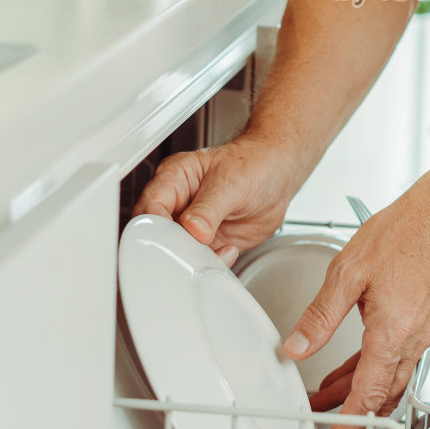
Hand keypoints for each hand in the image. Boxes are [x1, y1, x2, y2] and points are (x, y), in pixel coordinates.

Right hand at [133, 134, 296, 260]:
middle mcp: (178, 203)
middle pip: (157, 234)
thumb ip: (209, 208)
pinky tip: (227, 252)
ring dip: (194, 259)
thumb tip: (192, 230)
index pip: (151, 207)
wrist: (278, 175)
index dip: (156, 227)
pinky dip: (211, 264)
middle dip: (173, 249)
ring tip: (215, 253)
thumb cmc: (253, 164)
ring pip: (177, 252)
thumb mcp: (231, 182)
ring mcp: (191, 225)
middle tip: (193, 253)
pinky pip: (200, 261)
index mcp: (174, 179)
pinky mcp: (207, 242)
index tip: (172, 241)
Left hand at [285, 188, 429, 428]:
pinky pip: (396, 360)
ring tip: (327, 397)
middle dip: (351, 417)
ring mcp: (421, 333)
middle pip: (381, 397)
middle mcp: (412, 341)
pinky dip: (372, 372)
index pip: (368, 398)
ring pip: (389, 380)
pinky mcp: (422, 322)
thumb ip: (319, 317)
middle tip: (323, 427)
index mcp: (392, 334)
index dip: (348, 426)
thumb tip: (296, 347)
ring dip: (359, 394)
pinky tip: (351, 366)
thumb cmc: (403, 234)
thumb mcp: (347, 273)